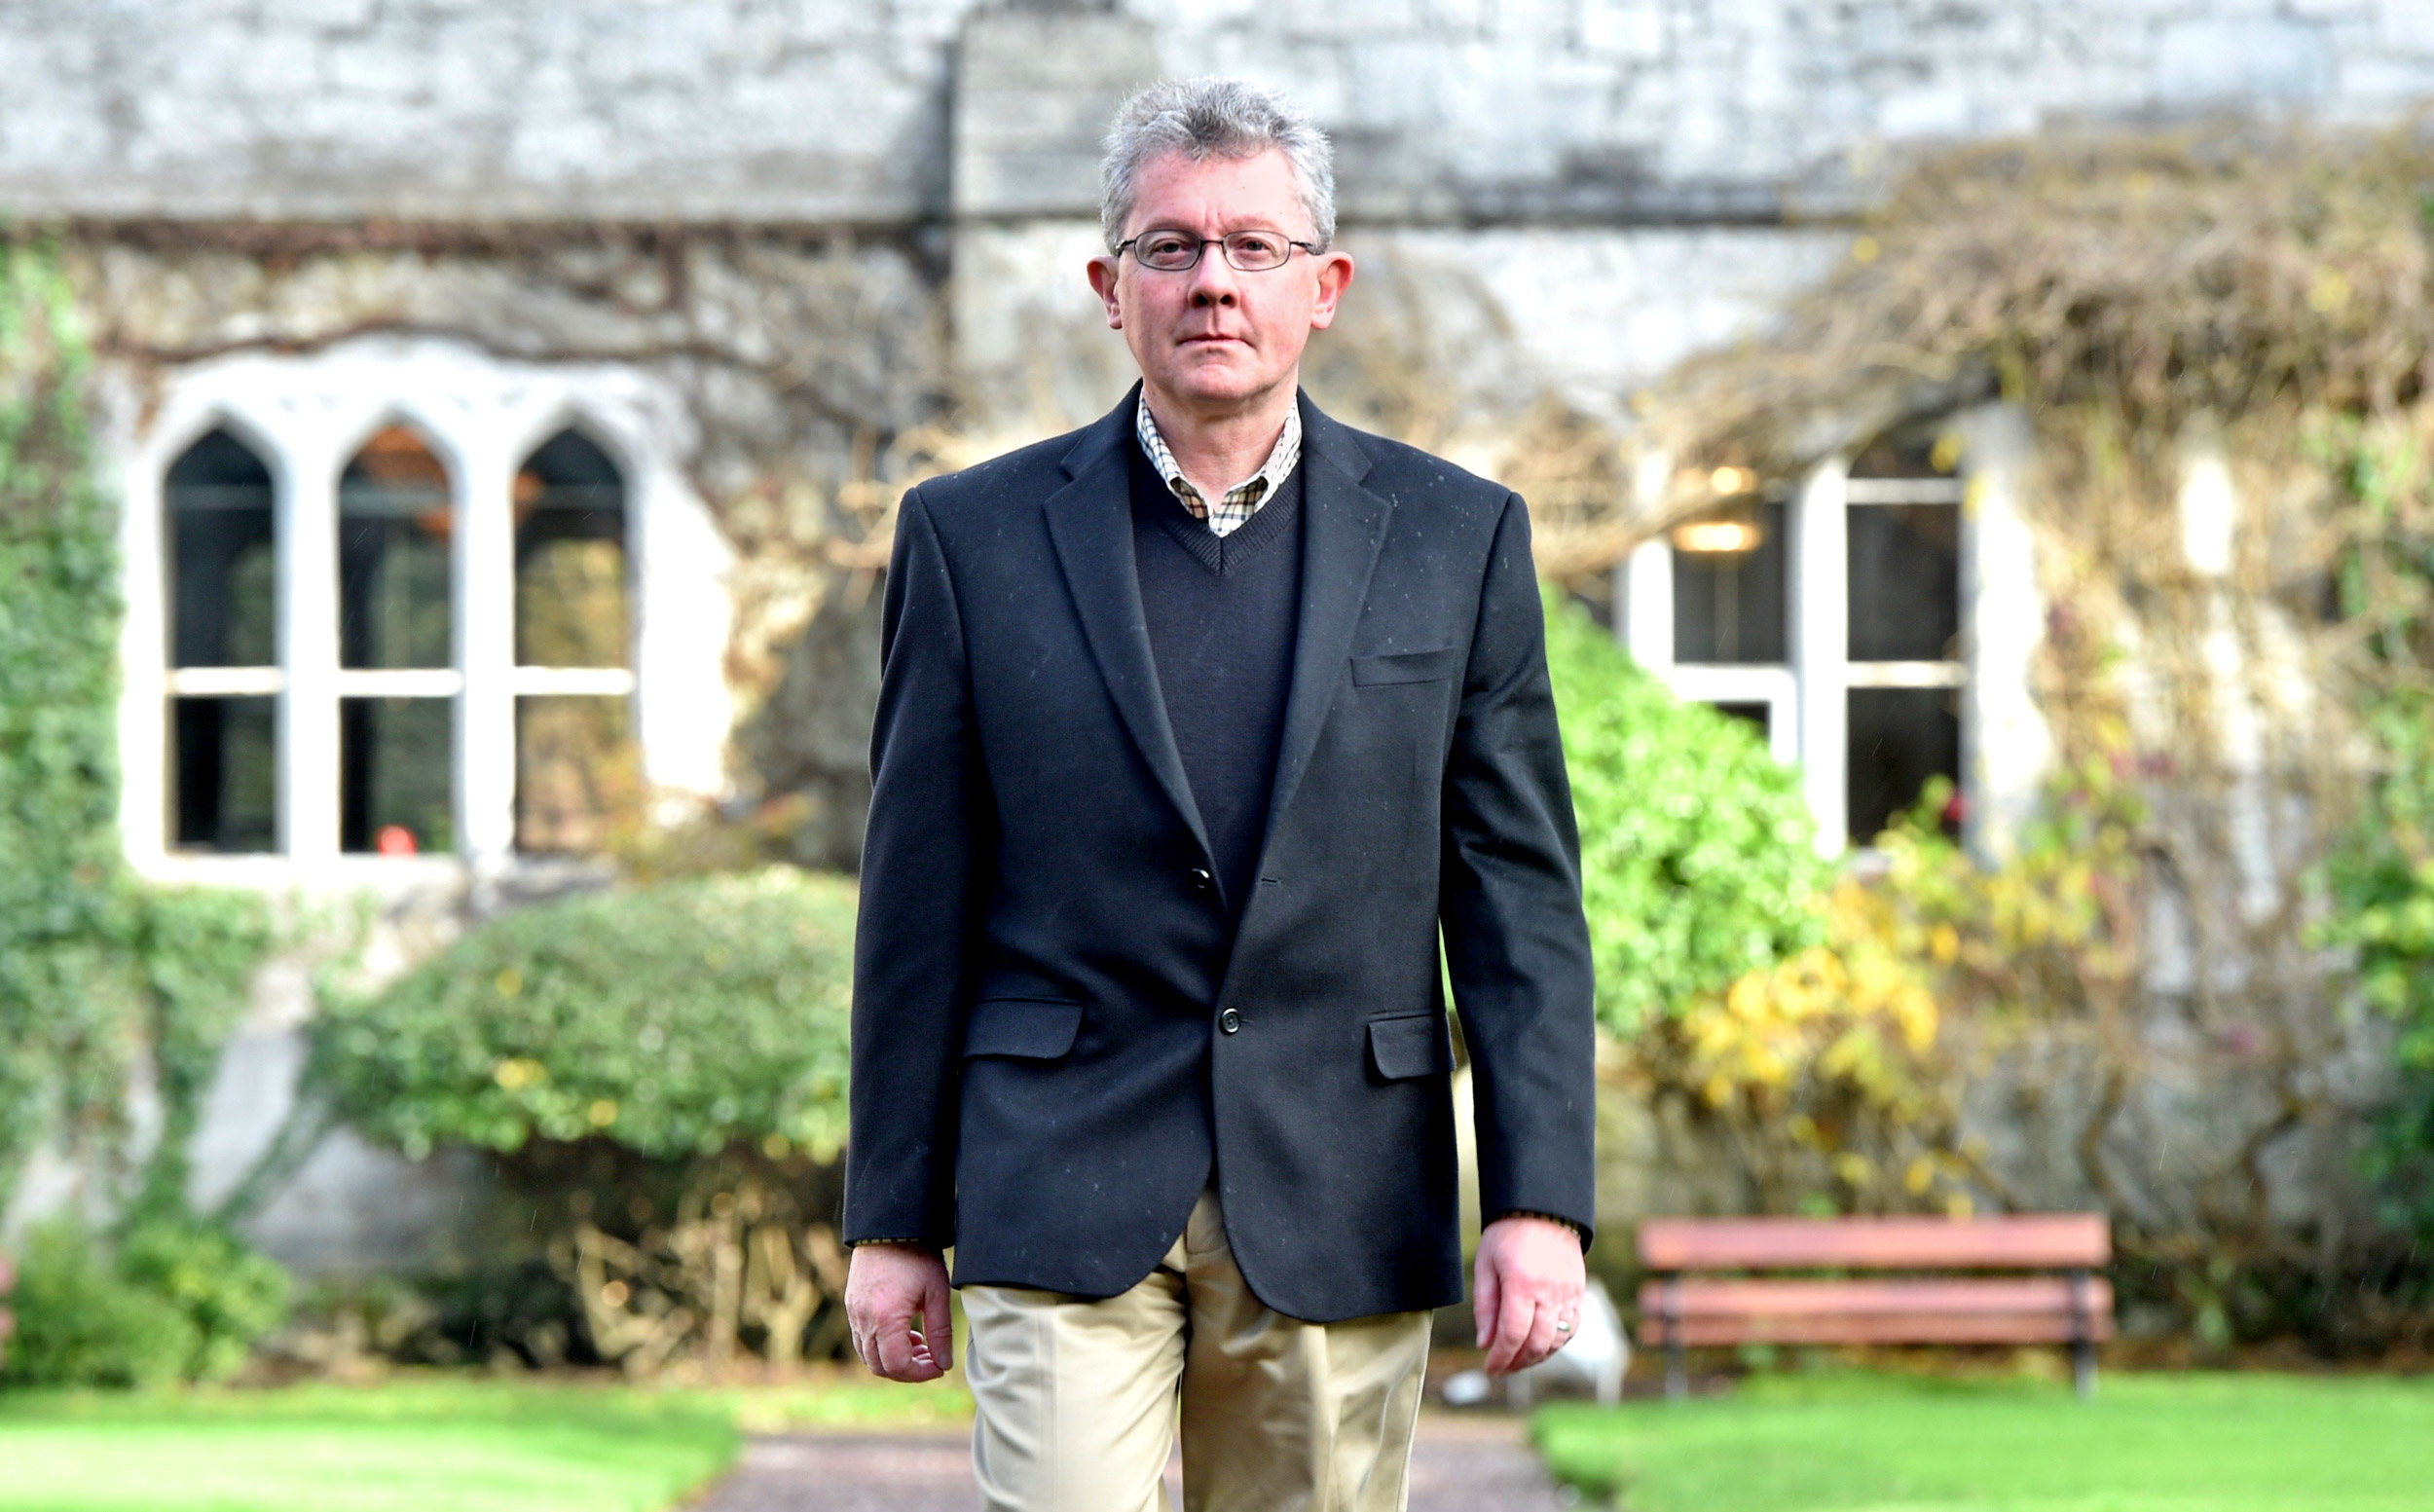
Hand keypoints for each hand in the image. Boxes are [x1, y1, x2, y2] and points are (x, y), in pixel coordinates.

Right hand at [844, 1241, 953, 1381]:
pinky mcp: (851, 1305)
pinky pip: (861, 1339)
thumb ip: (941, 1332)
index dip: (920, 1374)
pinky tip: (904, 1330)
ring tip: (920, 1343)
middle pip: (880, 1367)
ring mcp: (854, 1312)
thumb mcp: (937, 1292)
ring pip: (868, 1356)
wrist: (890, 1225)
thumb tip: (944, 1364)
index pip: (897, 1366)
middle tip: (932, 1359)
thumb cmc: (918, 1255)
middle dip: (908, 1371)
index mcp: (886, 1318)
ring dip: (893, 1359)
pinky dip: (881, 1345)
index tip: (940, 1366)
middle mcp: (864, 1319)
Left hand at [1473, 1214, 1584, 1376]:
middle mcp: (1549, 1292)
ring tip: (1518, 1359)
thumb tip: (1485, 1343)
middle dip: (1517, 1363)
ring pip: (1557, 1341)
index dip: (1501, 1358)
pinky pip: (1572, 1328)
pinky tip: (1540, 1345)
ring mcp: (1568, 1294)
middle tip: (1502, 1368)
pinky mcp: (1578, 1292)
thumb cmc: (1508, 1234)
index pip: (1512, 1335)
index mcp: (1522, 1284)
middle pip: (1537, 1344)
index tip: (1490, 1369)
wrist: (1543, 1209)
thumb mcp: (1486, 1265)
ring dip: (1537, 1357)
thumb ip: (1485, 1306)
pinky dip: (1556, 1343)